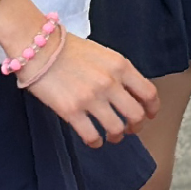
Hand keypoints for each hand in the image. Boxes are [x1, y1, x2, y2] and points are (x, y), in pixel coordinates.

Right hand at [19, 33, 159, 145]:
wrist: (38, 47)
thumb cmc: (69, 49)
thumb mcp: (103, 54)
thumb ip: (119, 73)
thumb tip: (129, 94)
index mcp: (121, 66)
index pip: (148, 93)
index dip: (152, 109)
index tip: (149, 115)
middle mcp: (110, 83)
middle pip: (136, 115)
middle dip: (136, 126)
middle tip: (131, 129)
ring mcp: (91, 98)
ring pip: (117, 129)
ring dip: (116, 136)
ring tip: (111, 135)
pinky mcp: (71, 111)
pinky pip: (92, 136)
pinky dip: (96, 142)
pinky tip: (94, 140)